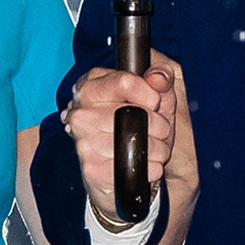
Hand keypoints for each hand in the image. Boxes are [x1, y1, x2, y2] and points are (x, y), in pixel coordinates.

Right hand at [62, 50, 194, 221]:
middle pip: (132, 114)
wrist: (134, 167)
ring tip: (154, 147)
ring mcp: (84, 142)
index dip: (150, 94)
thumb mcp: (160, 91)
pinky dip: (151, 168)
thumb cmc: (146, 124)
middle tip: (160, 130)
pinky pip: (134, 167)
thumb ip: (163, 74)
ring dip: (158, 148)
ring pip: (134, 143)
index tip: (156, 103)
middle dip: (159, 125)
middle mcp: (81, 113)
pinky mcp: (92, 170)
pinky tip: (145, 163)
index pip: (124, 82)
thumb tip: (158, 77)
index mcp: (92, 85)